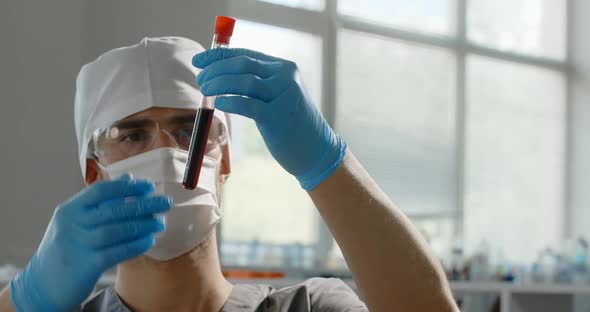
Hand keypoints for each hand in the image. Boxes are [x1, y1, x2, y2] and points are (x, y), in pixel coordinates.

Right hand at [10, 174, 171, 311]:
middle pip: (113, 210)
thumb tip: (129, 178)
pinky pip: (116, 252)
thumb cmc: (65, 248)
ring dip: (143, 225)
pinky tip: (149, 240)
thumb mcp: (75, 220)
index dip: (127, 187)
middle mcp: (73, 224)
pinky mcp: (87, 265)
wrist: (42, 284)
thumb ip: (101, 200)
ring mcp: (79, 245)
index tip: (148, 186)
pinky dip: (135, 245)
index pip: (101, 190)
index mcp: (70, 209)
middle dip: (143, 205)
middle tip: (165, 203)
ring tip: (160, 222)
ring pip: (117, 230)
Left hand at [193, 48, 346, 190]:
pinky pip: (247, 104)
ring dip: (219, 84)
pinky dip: (230, 102)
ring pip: (243, 82)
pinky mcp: (278, 116)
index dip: (218, 56)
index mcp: (284, 68)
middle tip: (200, 79)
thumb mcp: (278, 96)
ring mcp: (283, 95)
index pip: (246, 54)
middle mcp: (285, 77)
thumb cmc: (292, 124)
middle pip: (242, 64)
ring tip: (205, 90)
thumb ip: (256, 83)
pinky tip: (218, 104)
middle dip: (216, 69)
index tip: (199, 61)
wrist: (316, 149)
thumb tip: (219, 75)